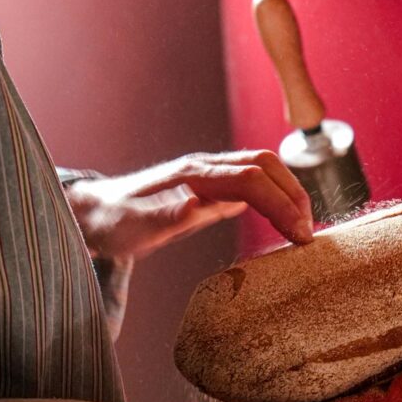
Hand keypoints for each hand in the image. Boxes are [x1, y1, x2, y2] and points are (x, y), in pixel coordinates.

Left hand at [66, 151, 314, 259]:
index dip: (280, 204)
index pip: (251, 179)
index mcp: (192, 174)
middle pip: (266, 165)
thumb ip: (165, 217)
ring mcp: (210, 177)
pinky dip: (276, 199)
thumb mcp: (131, 227)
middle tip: (308, 235)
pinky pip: (254, 185)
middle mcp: (205, 169)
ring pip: (264, 171)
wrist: (93, 214)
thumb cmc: (111, 222)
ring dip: (289, 194)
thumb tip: (198, 206)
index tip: (299, 236)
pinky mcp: (212, 190)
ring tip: (303, 230)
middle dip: (294, 195)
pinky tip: (284, 223)